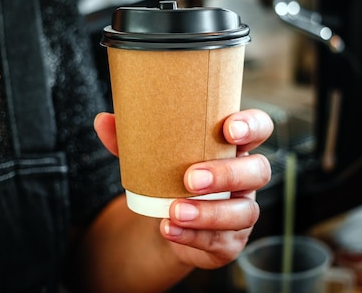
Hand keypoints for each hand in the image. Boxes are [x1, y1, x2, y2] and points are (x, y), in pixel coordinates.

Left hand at [93, 109, 272, 269]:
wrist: (164, 222)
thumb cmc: (167, 177)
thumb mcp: (149, 156)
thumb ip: (129, 139)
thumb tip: (102, 120)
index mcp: (231, 147)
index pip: (259, 128)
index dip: (252, 126)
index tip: (229, 128)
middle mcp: (245, 177)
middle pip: (258, 171)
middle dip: (227, 174)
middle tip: (190, 178)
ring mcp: (242, 209)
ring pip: (244, 211)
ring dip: (209, 213)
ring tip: (174, 211)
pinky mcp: (231, 240)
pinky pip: (221, 241)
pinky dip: (193, 236)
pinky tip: (170, 230)